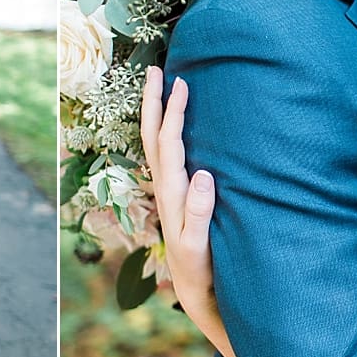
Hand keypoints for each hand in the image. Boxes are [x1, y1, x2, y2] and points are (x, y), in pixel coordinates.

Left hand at [138, 66, 222, 347]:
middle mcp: (166, 186)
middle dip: (152, 101)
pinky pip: (168, 152)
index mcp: (172, 193)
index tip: (180, 82)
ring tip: (160, 84)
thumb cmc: (201, 268)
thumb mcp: (200, 246)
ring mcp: (169, 189)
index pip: (169, 143)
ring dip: (156, 111)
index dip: (173, 112)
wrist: (194, 288)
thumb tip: (203, 173)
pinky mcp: (176, 194)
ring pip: (157, 142)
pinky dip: (167, 130)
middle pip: (153, 135)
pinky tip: (175, 120)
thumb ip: (200, 213)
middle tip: (155, 68)